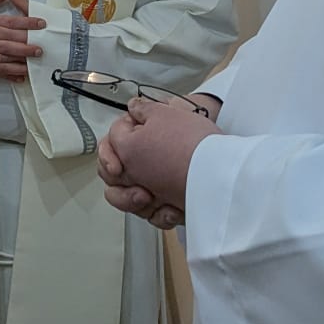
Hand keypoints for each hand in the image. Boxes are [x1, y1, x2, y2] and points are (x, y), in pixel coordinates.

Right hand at [98, 97, 218, 228]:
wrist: (216, 180)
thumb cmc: (178, 153)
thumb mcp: (143, 132)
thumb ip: (122, 128)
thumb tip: (129, 109)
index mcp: (144, 138)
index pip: (110, 148)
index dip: (108, 158)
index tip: (118, 168)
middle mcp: (150, 161)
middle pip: (116, 180)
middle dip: (123, 189)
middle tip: (141, 191)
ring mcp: (161, 184)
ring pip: (130, 201)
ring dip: (138, 203)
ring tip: (154, 200)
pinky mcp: (172, 204)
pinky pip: (154, 215)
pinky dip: (162, 214)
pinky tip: (173, 210)